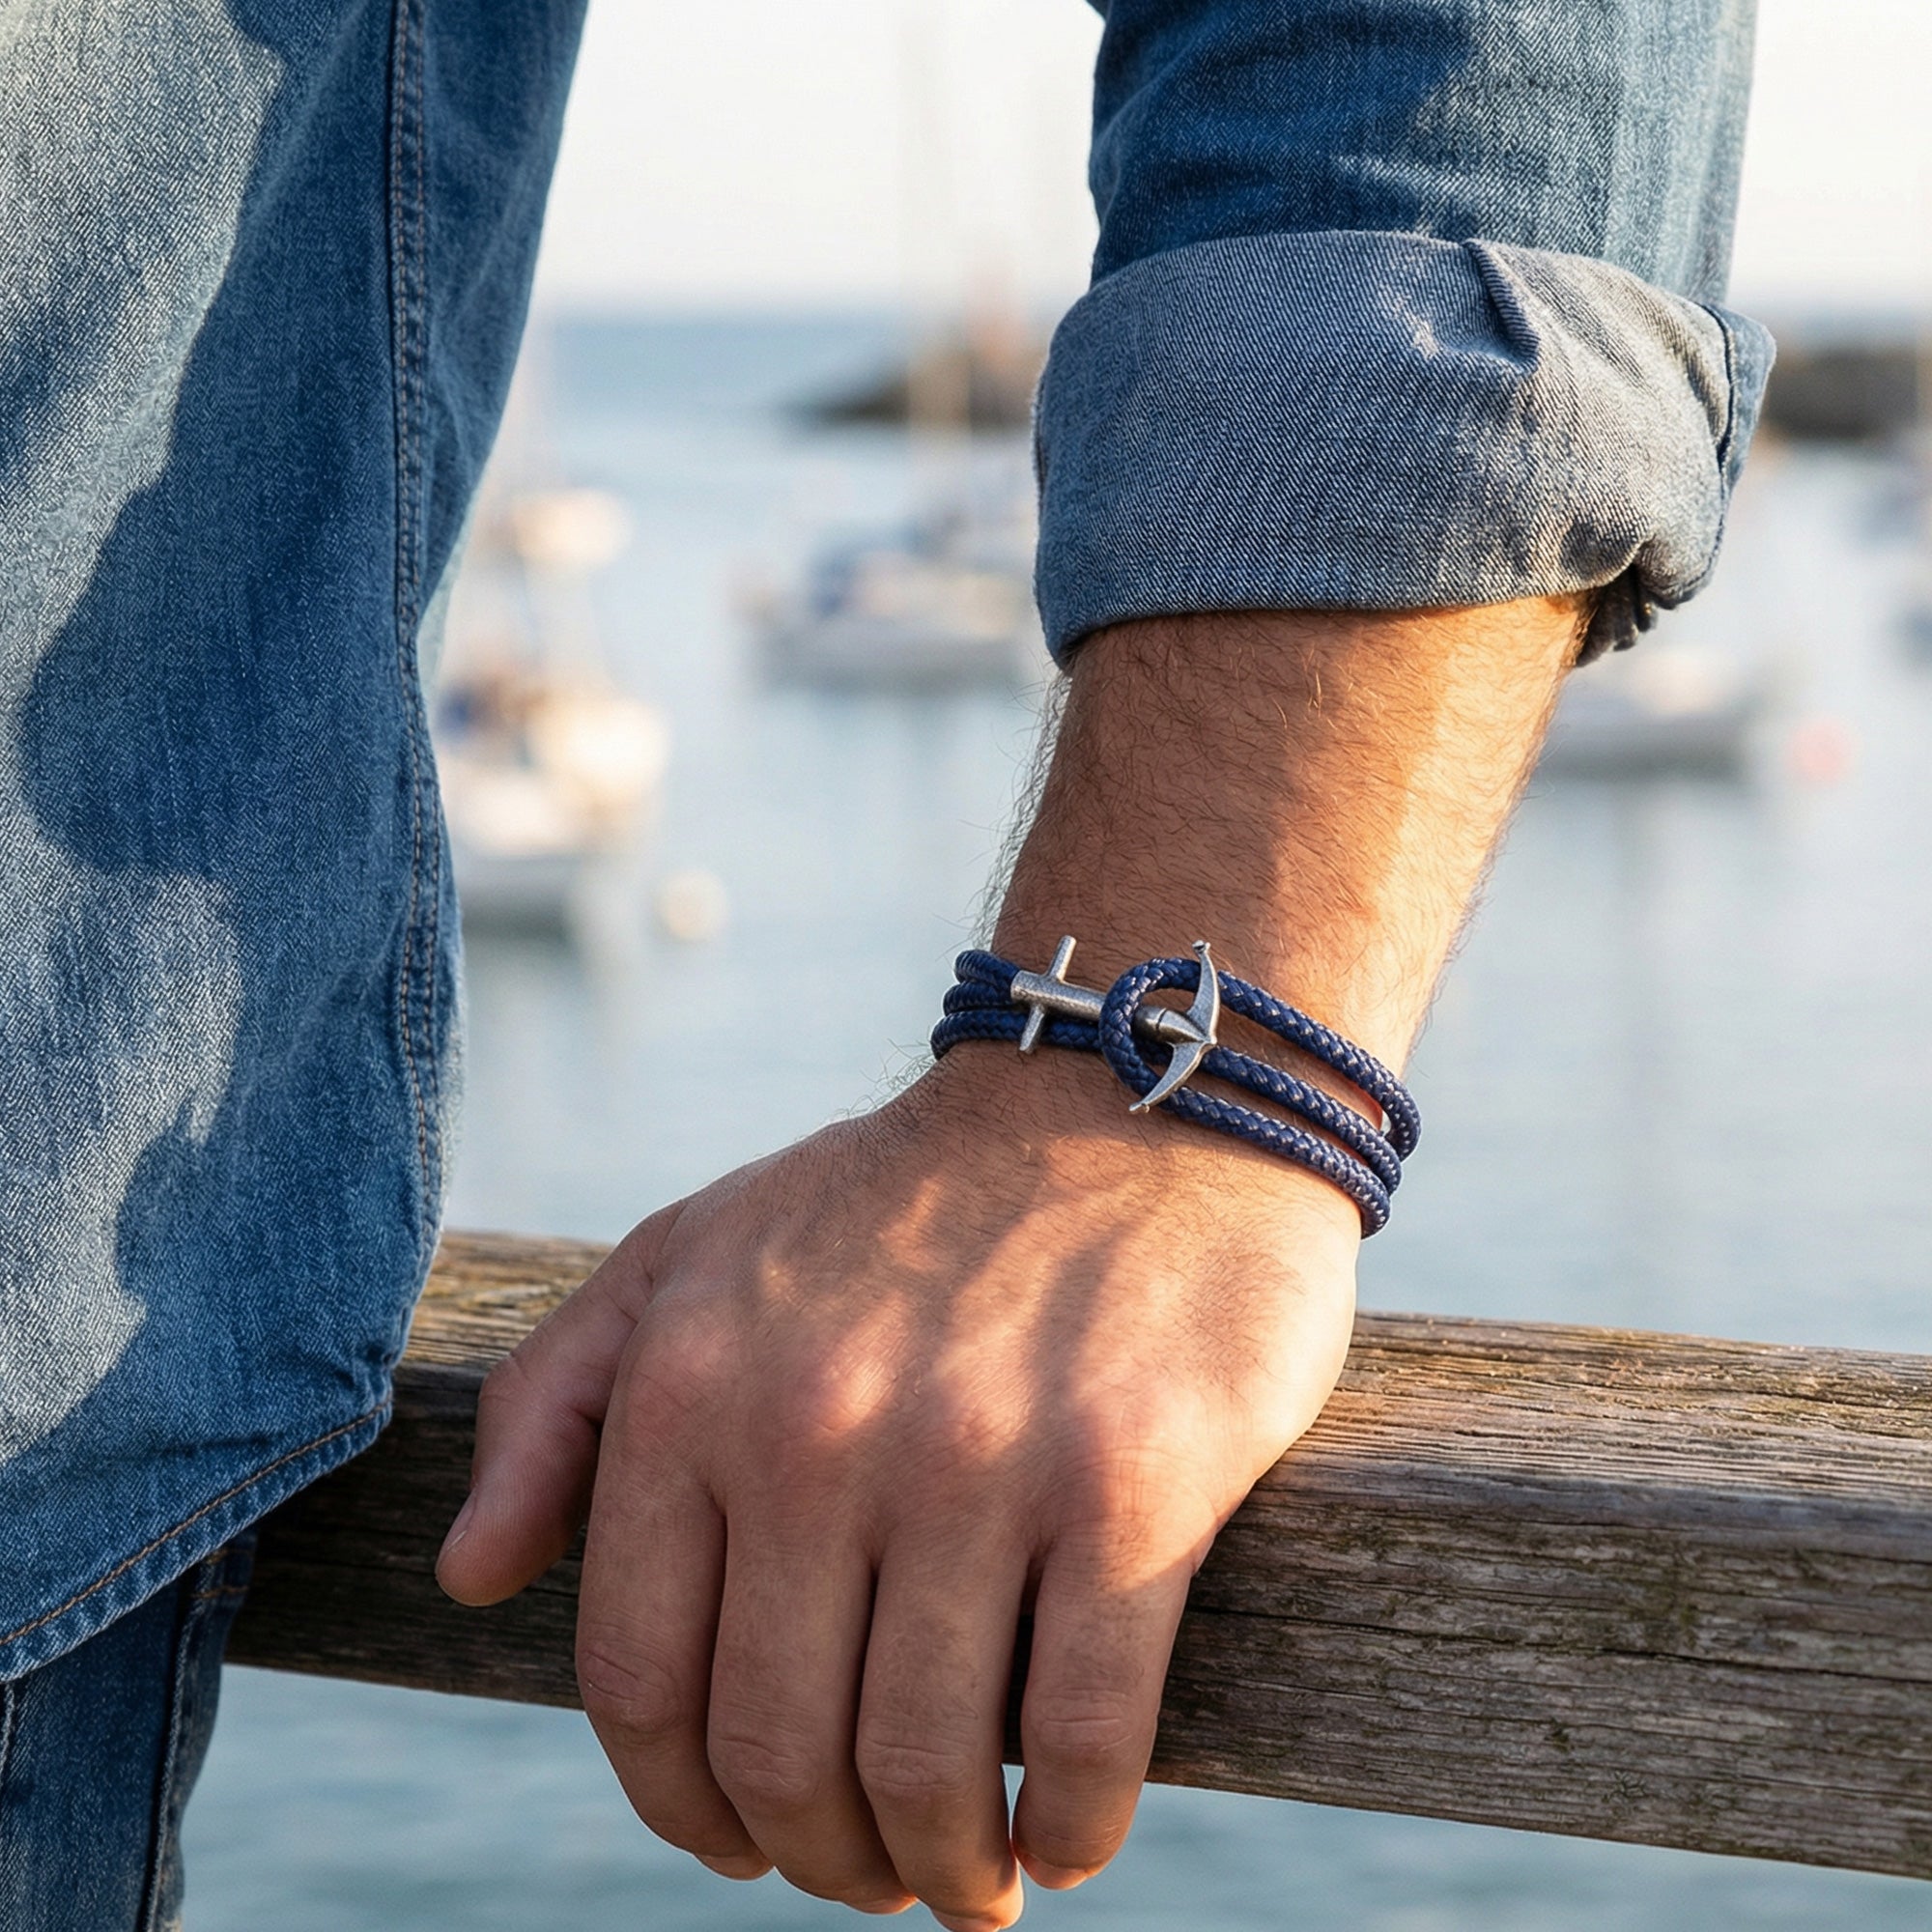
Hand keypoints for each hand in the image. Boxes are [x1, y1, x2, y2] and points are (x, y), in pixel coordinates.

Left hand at [438, 1042, 1360, 1926]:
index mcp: (692, 1386)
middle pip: (780, 1752)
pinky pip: (1081, 1735)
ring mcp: (980, 1462)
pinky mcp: (1132, 1485)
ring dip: (943, 1872)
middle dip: (820, 1860)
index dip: (680, 1805)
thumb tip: (468, 1580)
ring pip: (926, 1771)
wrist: (1125, 1096)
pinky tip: (1067, 1834)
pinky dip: (1070, 1828)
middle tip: (870, 1871)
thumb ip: (555, 1404)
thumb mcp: (689, 1252)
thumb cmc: (901, 1200)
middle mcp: (817, 1432)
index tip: (743, 1843)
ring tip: (969, 1879)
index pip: (639, 1678)